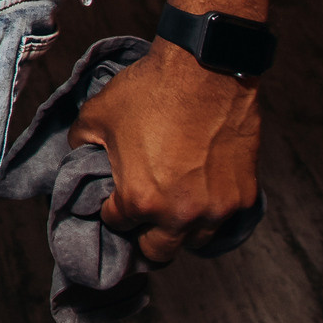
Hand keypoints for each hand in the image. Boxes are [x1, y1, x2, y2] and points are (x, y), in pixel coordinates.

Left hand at [67, 40, 262, 262]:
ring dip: (179, 231)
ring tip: (170, 208)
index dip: (111, 211)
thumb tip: (79, 159)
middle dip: (143, 237)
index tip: (113, 201)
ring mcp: (217, 209)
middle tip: (140, 218)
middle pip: (158, 252)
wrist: (206, 71)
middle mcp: (181, 214)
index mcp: (140, 199)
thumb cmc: (149, 92)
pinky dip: (209, 217)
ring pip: (194, 242)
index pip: (117, 225)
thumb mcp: (96, 115)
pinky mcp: (244, 197)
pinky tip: (198, 199)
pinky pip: (224, 224)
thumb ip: (81, 144)